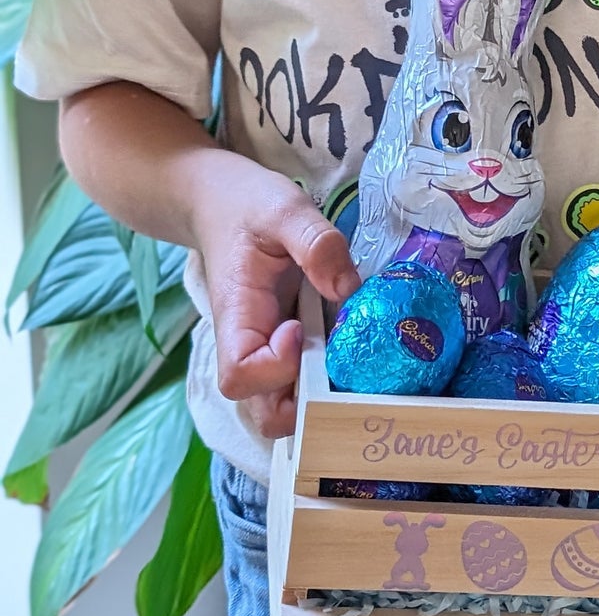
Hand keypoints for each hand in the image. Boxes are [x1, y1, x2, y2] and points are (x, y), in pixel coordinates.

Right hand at [192, 163, 359, 439]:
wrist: (221, 204)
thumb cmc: (247, 206)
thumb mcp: (284, 208)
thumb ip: (316, 243)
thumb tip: (348, 289)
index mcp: (237, 317)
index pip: (239, 375)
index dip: (274, 367)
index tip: (301, 328)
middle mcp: (249, 346)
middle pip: (265, 411)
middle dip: (310, 402)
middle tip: (345, 359)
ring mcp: (269, 351)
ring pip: (288, 407)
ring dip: (327, 394)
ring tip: (358, 355)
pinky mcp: (290, 347)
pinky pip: (306, 382)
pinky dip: (334, 378)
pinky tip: (361, 346)